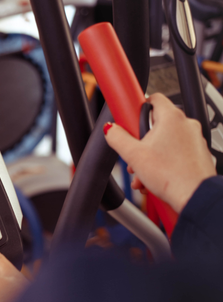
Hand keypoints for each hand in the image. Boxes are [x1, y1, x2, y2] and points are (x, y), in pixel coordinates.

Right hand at [104, 93, 215, 212]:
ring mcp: (194, 140)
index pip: (153, 98)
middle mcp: (186, 125)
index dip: (138, 107)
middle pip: (155, 125)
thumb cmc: (171, 176)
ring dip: (149, 156)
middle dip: (140, 141)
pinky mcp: (197, 154)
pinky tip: (154, 178)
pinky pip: (174, 153)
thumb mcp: (133, 155)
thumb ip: (117, 137)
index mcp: (172, 118)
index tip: (129, 117)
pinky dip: (162, 163)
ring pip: (164, 142)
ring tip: (142, 173)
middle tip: (133, 154)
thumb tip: (110, 130)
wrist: (194, 196)